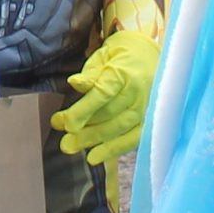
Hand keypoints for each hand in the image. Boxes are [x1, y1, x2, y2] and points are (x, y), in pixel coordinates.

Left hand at [51, 29, 159, 164]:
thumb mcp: (102, 57)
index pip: (102, 93)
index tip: (65, 123)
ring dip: (94, 141)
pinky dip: (114, 149)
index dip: (83, 110)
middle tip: (63, 141)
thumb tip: (74, 83)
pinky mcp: (150, 119)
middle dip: (84, 130)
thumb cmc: (120, 56)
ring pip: (119, 128)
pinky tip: (94, 157)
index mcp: (124, 71)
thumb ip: (89, 74)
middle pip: (109, 115)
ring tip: (72, 147)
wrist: (149, 55)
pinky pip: (133, 138)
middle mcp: (138, 91)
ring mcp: (146, 107)